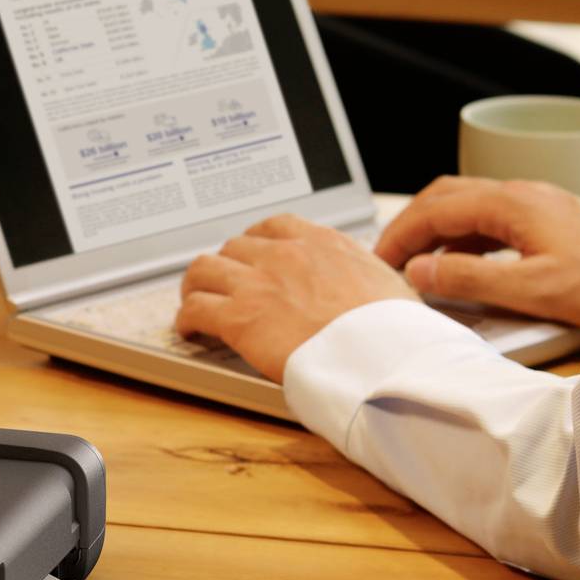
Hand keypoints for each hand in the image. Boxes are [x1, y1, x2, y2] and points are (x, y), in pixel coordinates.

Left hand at [177, 213, 419, 380]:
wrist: (380, 353)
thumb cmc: (393, 328)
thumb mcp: (388, 283)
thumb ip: (365, 275)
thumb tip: (370, 284)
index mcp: (321, 243)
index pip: (274, 226)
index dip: (257, 241)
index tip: (254, 254)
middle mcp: (284, 255)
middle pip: (235, 247)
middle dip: (228, 265)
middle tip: (225, 285)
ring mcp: (257, 284)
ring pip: (204, 270)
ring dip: (197, 286)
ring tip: (196, 301)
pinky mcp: (239, 318)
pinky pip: (195, 309)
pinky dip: (187, 319)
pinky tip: (190, 330)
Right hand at [375, 179, 579, 331]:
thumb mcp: (534, 290)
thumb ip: (471, 279)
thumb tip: (422, 272)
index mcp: (512, 203)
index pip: (435, 209)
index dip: (400, 235)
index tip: (380, 261)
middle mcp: (522, 192)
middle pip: (446, 196)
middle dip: (411, 225)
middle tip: (390, 259)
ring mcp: (537, 202)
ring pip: (469, 205)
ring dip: (437, 230)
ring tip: (419, 264)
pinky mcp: (550, 217)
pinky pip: (492, 218)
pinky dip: (464, 237)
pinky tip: (464, 264)